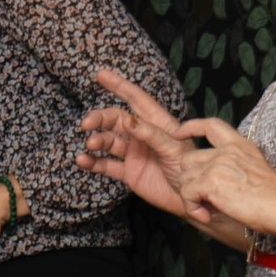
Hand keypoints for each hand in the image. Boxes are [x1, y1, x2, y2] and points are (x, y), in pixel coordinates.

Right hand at [78, 69, 198, 216]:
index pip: (136, 99)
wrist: (192, 201)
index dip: (119, 86)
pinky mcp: (128, 172)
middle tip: (87, 124)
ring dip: (97, 140)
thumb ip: (151, 134)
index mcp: (157, 123)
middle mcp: (142, 135)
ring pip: (109, 141)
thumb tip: (126, 119)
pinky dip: (93, 162)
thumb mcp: (174, 148)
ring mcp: (134, 153)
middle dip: (100, 118)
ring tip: (90, 144)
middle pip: (116, 120)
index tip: (101, 75)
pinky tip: (83, 161)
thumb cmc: (191, 170)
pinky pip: (106, 165)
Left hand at [167, 114, 275, 233]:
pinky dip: (193, 208)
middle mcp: (227, 151)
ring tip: (210, 209)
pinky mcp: (211, 181)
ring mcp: (218, 164)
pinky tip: (208, 216)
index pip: (211, 125)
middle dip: (190, 180)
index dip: (191, 127)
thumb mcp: (255, 170)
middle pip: (188, 159)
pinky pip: (187, 194)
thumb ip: (235, 167)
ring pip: (184, 178)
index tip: (178, 133)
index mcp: (240, 146)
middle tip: (206, 199)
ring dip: (192, 197)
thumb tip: (216, 181)